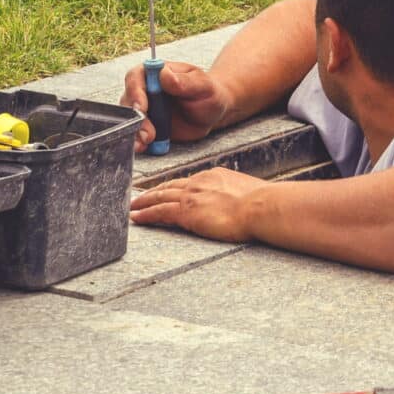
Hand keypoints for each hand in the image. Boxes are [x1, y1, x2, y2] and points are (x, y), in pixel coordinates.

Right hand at [120, 61, 234, 154]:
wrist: (212, 112)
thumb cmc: (208, 93)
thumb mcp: (202, 85)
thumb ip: (184, 81)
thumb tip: (164, 75)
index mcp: (155, 72)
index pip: (136, 77)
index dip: (135, 92)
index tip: (141, 107)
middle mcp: (145, 89)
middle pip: (129, 101)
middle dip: (136, 119)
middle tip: (148, 133)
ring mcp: (144, 108)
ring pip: (129, 119)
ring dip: (135, 132)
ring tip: (147, 142)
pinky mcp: (147, 125)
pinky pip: (137, 134)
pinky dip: (139, 141)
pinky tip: (145, 147)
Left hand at [128, 168, 266, 242]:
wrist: (260, 207)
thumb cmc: (262, 204)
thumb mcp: (247, 192)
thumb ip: (237, 195)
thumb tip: (243, 202)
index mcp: (214, 176)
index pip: (188, 181)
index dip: (174, 186)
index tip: (166, 189)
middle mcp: (199, 182)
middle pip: (169, 185)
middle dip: (153, 190)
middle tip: (139, 195)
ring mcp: (191, 196)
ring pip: (160, 197)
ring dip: (143, 202)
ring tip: (132, 206)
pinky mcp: (186, 212)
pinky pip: (159, 212)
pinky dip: (145, 214)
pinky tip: (136, 217)